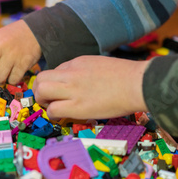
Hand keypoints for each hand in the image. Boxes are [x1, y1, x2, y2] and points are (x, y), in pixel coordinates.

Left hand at [32, 55, 148, 119]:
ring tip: (51, 107)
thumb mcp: (100, 65)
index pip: (55, 70)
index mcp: (78, 62)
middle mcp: (71, 73)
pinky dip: (52, 114)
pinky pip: (53, 109)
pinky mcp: (78, 106)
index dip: (55, 82)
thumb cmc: (127, 76)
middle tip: (48, 99)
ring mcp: (73, 89)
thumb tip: (79, 83)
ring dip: (42, 100)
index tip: (60, 91)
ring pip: (41, 91)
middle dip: (39, 90)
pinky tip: (61, 116)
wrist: (139, 83)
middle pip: (41, 78)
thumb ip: (85, 71)